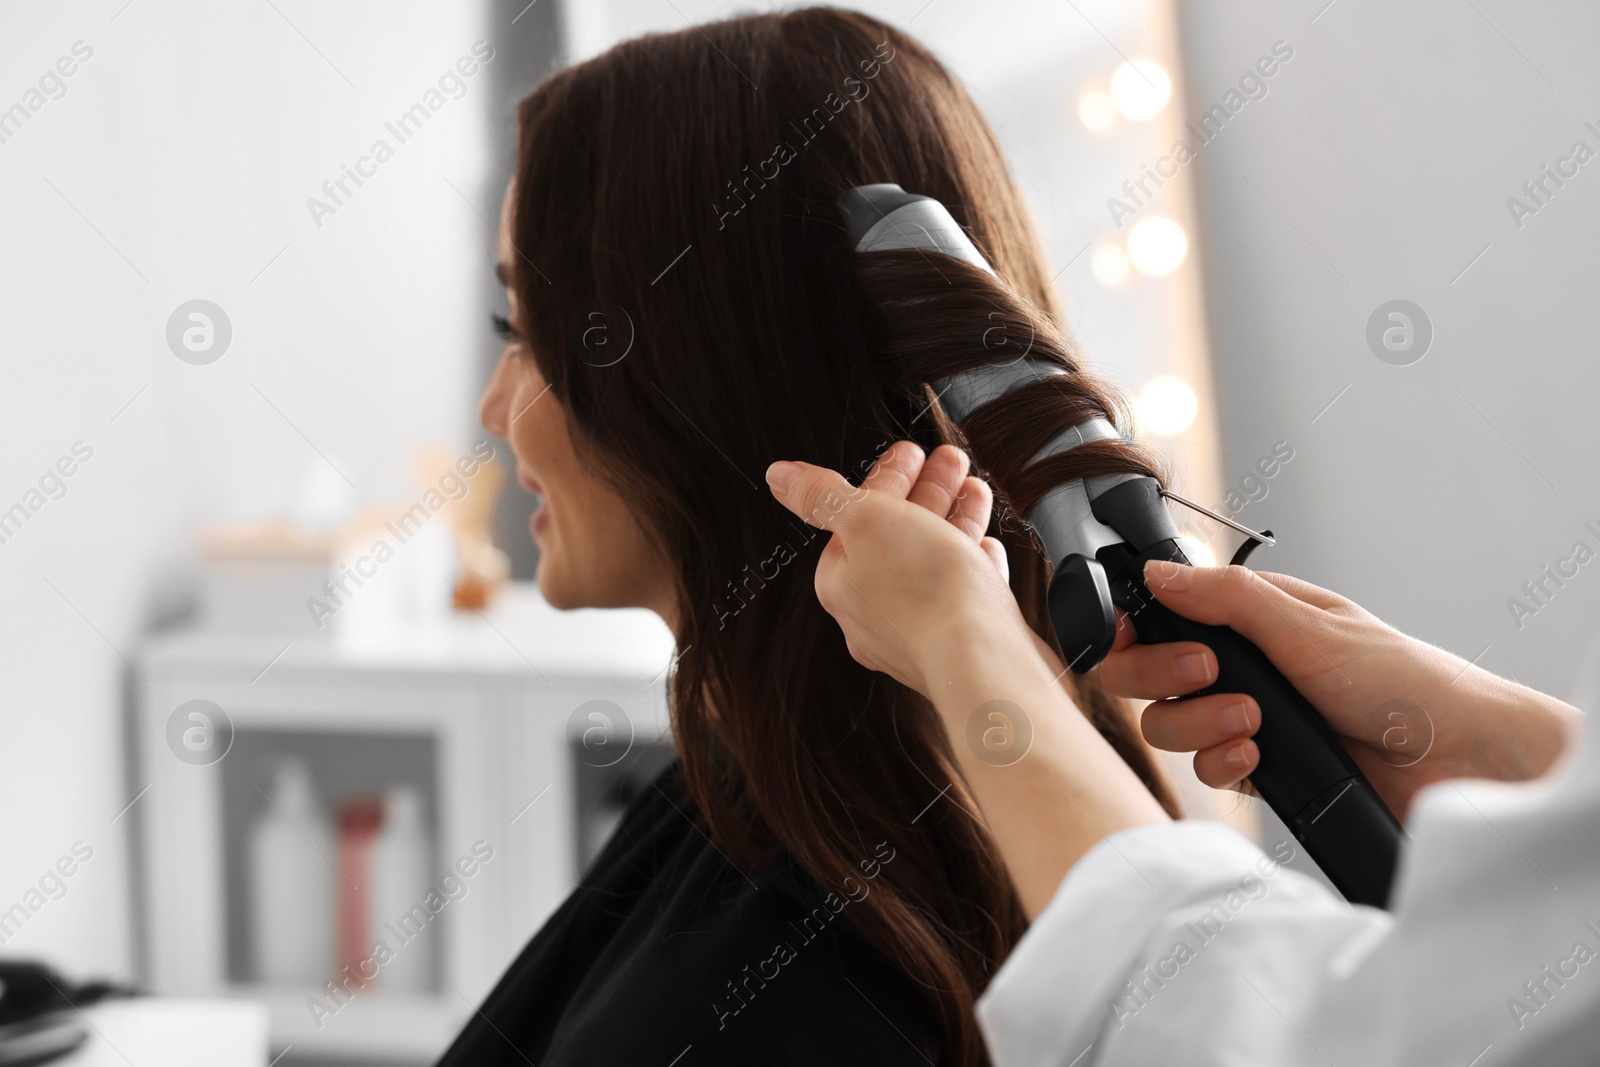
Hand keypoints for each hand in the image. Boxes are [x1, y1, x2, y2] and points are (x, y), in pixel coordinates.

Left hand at [768, 440, 1169, 916]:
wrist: (983, 660)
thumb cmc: (925, 592)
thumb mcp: (865, 518)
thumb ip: (820, 494)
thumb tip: (778, 476)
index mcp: (840, 583)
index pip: (857, 516)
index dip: (887, 477)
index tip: (911, 451)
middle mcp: (872, 614)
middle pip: (897, 536)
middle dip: (925, 493)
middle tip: (949, 460)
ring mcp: (917, 634)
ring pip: (933, 563)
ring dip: (952, 519)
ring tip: (974, 489)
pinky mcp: (958, 645)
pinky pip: (962, 595)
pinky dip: (972, 563)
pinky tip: (984, 546)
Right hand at [1102, 562, 1581, 821]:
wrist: (1456, 759)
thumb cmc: (1403, 679)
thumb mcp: (1308, 626)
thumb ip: (1225, 599)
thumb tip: (1157, 571)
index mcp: (1250, 616)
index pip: (1161, 616)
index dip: (1137, 630)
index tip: (1137, 638)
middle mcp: (1241, 663)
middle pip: (1149, 675)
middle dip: (1166, 677)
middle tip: (1209, 673)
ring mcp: (1246, 716)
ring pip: (1170, 725)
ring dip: (1201, 725)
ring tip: (1253, 723)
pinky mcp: (1260, 765)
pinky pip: (1206, 769)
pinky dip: (1223, 764)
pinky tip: (1258, 757)